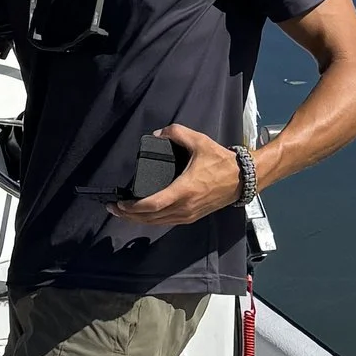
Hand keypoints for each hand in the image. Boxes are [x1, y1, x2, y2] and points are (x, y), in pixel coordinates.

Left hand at [109, 123, 245, 228]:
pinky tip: (143, 215)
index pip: (152, 205)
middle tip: (112, 208)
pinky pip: (166, 222)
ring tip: (123, 212)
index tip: (118, 202)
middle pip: (150, 218)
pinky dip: (151, 220)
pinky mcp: (191, 217)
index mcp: (184, 190)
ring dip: (138, 220)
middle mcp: (184, 207)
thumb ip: (176, 132)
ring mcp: (188, 215)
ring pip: (157, 223)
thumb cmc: (221, 161)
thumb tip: (158, 134)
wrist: (242, 179)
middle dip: (128, 215)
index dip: (132, 207)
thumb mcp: (199, 141)